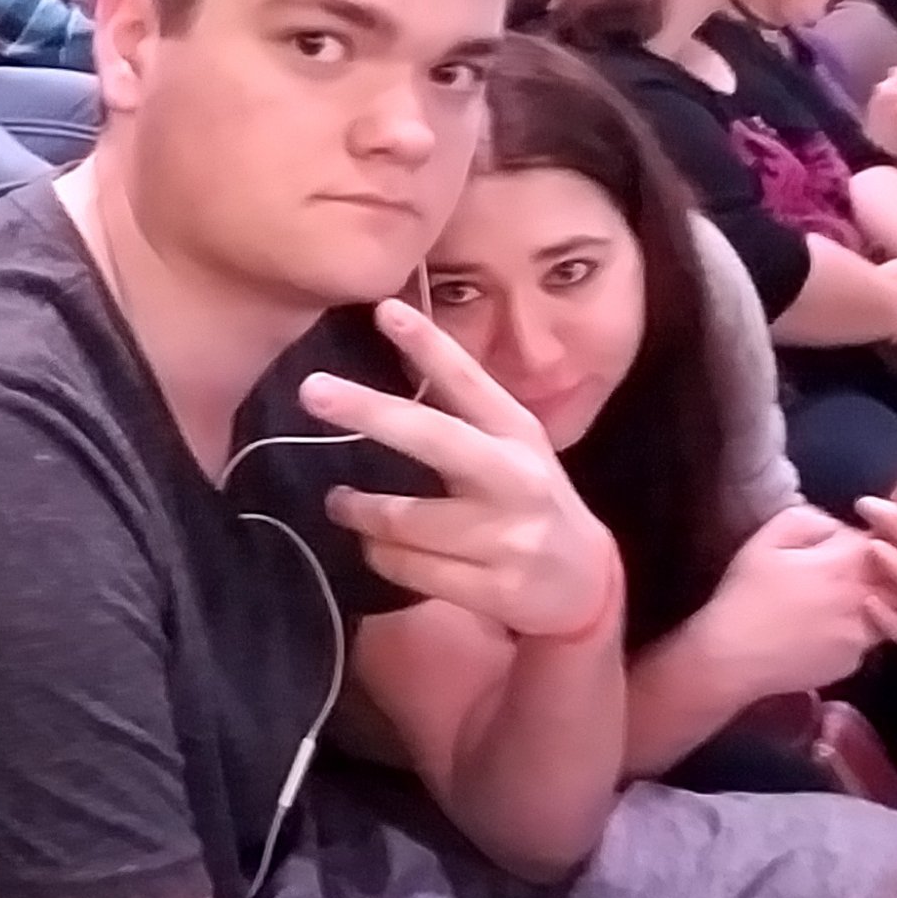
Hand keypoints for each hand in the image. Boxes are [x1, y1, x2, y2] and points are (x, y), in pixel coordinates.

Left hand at [309, 300, 618, 639]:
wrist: (584, 583)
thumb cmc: (527, 498)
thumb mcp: (510, 445)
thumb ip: (461, 409)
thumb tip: (390, 349)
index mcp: (517, 433)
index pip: (468, 380)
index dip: (428, 344)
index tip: (385, 308)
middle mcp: (515, 478)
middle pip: (432, 438)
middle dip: (369, 411)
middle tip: (312, 390)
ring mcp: (506, 537)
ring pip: (403, 519)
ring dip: (359, 511)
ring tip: (341, 503)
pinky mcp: (494, 589)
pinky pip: (408, 568)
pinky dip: (380, 555)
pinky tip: (376, 546)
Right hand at [697, 506, 877, 699]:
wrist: (731, 655)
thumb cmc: (746, 594)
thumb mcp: (766, 541)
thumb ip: (809, 519)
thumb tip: (837, 525)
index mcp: (845, 564)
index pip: (887, 542)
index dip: (870, 540)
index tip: (848, 543)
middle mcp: (865, 599)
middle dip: (880, 572)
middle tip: (845, 573)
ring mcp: (862, 636)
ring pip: (885, 612)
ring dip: (868, 602)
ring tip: (828, 602)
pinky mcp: (853, 663)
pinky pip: (863, 640)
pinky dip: (848, 632)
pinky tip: (815, 631)